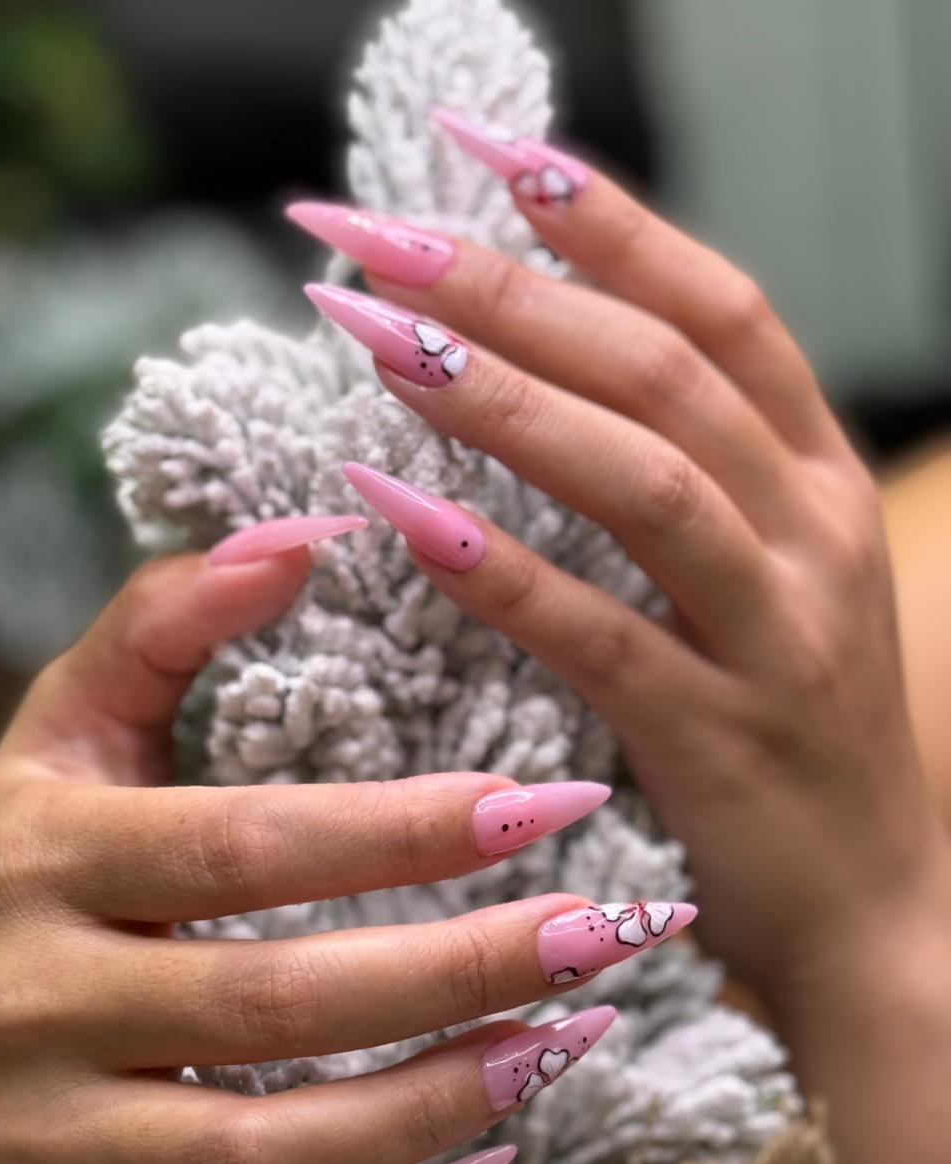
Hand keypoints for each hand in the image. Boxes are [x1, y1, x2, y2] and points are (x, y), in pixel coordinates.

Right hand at [0, 532, 686, 1163]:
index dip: (404, 830)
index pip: (246, 844)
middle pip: (277, 1001)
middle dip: (460, 970)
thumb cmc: (11, 859)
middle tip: (604, 934)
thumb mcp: (63, 730)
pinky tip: (467, 1160)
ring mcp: (44, 1145)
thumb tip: (303, 535)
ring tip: (564, 1044)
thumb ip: (166, 622)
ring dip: (435, 1102)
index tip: (548, 805)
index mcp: (43, 857)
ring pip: (266, 1154)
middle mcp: (36, 1003)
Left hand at [291, 119, 948, 1002]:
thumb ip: (693, 477)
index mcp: (818, 481)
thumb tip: (547, 377)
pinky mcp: (721, 739)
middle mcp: (811, 535)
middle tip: (378, 236)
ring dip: (505, 398)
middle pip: (663, 370)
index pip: (720, 311)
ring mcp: (777, 636)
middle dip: (516, 289)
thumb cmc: (798, 734)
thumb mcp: (775, 580)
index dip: (609, 225)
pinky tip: (401, 510)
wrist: (876, 913)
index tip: (491, 159)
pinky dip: (498, 565)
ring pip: (643, 478)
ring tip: (378, 340)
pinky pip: (597, 632)